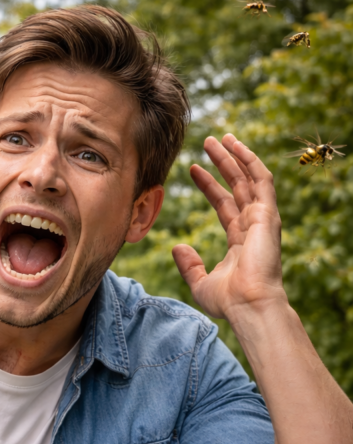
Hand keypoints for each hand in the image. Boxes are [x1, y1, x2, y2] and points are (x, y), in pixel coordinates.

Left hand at [172, 134, 287, 319]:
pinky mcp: (268, 214)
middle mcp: (253, 226)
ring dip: (235, 156)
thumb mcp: (200, 281)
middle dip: (223, 163)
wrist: (248, 305)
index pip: (224, 203)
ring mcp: (262, 219)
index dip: (209, 185)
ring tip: (219, 138)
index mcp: (239, 240)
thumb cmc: (228, 300)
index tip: (193, 169)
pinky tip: (236, 146)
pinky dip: (249, 161)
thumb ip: (189, 264)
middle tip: (207, 143)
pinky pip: (261, 180)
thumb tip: (176, 247)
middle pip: (237, 185)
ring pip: (249, 178)